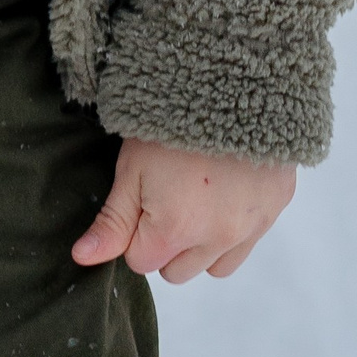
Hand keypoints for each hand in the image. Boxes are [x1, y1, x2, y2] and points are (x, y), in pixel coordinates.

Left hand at [73, 135, 295, 281]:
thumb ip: (112, 221)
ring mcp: (250, 229)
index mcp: (175, 231)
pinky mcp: (274, 212)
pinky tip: (223, 195)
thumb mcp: (131, 168)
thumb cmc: (171, 122)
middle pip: (177, 271)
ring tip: (194, 198)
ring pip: (214, 267)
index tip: (140, 199)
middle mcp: (217, 240)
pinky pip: (246, 246)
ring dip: (200, 245)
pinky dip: (231, 233)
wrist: (232, 84)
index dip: (133, 233)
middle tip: (166, 196)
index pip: (141, 262)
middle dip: (165, 244)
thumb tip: (82, 258)